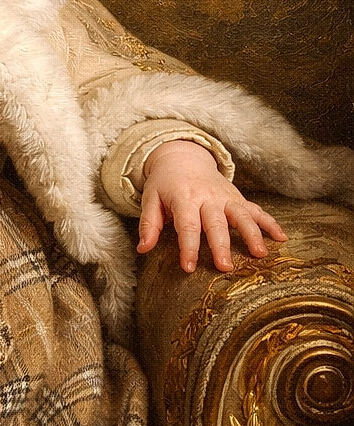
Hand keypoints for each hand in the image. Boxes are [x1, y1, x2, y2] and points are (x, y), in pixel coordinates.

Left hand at [137, 139, 285, 272]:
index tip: (189, 267)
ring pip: (241, 215)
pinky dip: (270, 222)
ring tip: (260, 254)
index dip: (188, 247)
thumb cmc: (164, 184)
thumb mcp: (150, 199)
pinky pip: (256, 209)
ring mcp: (225, 197)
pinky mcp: (238, 198)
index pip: (187, 225)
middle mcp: (207, 197)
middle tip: (225, 267)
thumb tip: (143, 249)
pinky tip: (282, 237)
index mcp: (184, 198)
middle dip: (221, 245)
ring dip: (252, 234)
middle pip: (216, 223)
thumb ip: (148, 224)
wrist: (182, 157)